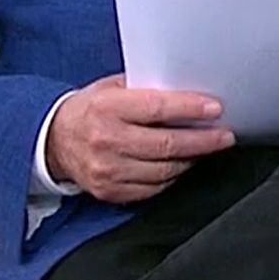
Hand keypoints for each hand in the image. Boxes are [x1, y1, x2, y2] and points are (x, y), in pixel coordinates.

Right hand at [46, 75, 235, 203]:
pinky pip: (153, 188)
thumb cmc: (90, 110)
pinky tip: (182, 164)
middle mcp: (106, 141)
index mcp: (106, 108)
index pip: (156, 109)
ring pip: (164, 170)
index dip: (190, 109)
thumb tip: (187, 90)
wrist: (54, 141)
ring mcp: (107, 170)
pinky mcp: (110, 191)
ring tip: (206, 148)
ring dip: (191, 159)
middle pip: (166, 145)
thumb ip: (145, 89)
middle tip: (224, 135)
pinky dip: (173, 177)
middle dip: (203, 140)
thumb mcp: (112, 88)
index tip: (214, 109)